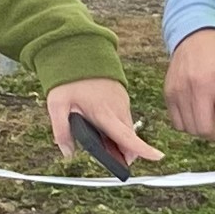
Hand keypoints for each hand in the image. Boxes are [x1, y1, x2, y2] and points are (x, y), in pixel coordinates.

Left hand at [45, 76, 160, 168]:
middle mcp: (118, 109)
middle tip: (110, 160)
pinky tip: (102, 125)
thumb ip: (62, 131)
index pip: (127, 137)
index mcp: (104, 114)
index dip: (143, 149)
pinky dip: (116, 128)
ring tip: (101, 142)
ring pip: (126, 129)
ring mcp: (121, 102)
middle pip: (128, 139)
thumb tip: (68, 152)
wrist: (79, 53)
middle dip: (123, 153)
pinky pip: (123, 119)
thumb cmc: (68, 79)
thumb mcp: (57, 105)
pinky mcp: (121, 98)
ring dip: (118, 140)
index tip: (157, 157)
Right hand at [164, 29, 214, 163]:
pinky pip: (177, 124)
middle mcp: (199, 87)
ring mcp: (181, 90)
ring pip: (191, 129)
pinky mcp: (169, 93)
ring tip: (209, 115)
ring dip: (203, 131)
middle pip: (206, 128)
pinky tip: (196, 112)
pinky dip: (188, 125)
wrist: (196, 38)